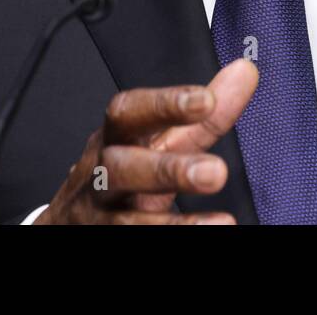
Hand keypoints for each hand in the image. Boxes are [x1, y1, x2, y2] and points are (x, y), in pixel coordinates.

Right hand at [36, 58, 257, 223]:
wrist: (72, 223)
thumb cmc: (126, 172)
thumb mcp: (161, 141)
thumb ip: (203, 114)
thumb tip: (244, 72)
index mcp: (116, 138)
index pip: (129, 112)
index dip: (164, 105)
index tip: (205, 100)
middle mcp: (102, 176)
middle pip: (123, 169)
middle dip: (168, 169)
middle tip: (216, 172)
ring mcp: (101, 217)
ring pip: (128, 221)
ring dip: (174, 223)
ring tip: (222, 224)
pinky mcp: (105, 242)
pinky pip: (138, 244)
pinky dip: (172, 241)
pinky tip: (207, 238)